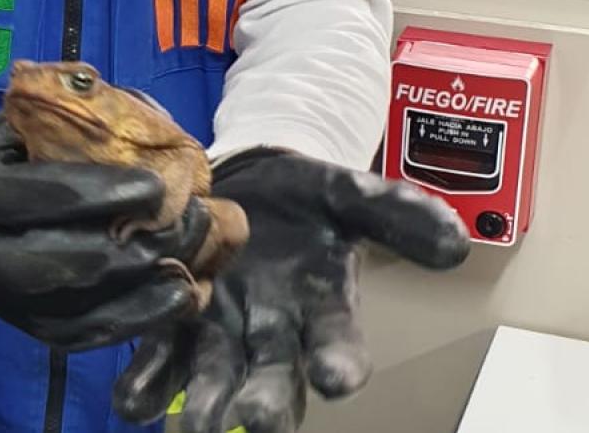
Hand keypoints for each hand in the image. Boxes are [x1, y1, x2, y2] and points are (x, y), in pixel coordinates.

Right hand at [0, 108, 212, 350]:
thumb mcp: (25, 121)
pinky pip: (79, 335)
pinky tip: (172, 298)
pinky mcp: (18, 324)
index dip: (103, 193)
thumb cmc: (8, 150)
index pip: (42, 196)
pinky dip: (132, 320)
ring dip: (140, 290)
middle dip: (131, 249)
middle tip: (183, 226)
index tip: (158, 187)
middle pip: (61, 263)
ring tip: (188, 266)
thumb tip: (150, 131)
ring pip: (73, 309)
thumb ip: (75, 125)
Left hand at [113, 147, 469, 432]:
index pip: (341, 342)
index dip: (342, 360)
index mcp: (324, 307)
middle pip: (274, 375)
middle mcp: (274, 332)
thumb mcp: (351, 192)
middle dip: (268, 401)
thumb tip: (455, 242)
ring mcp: (221, 329)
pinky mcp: (175, 317)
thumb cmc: (305, 195)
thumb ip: (397, 213)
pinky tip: (132, 400)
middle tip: (258, 422)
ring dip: (203, 405)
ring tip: (193, 430)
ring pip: (214, 376)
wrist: (245, 181)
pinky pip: (161, 353)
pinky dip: (147, 378)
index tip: (341, 377)